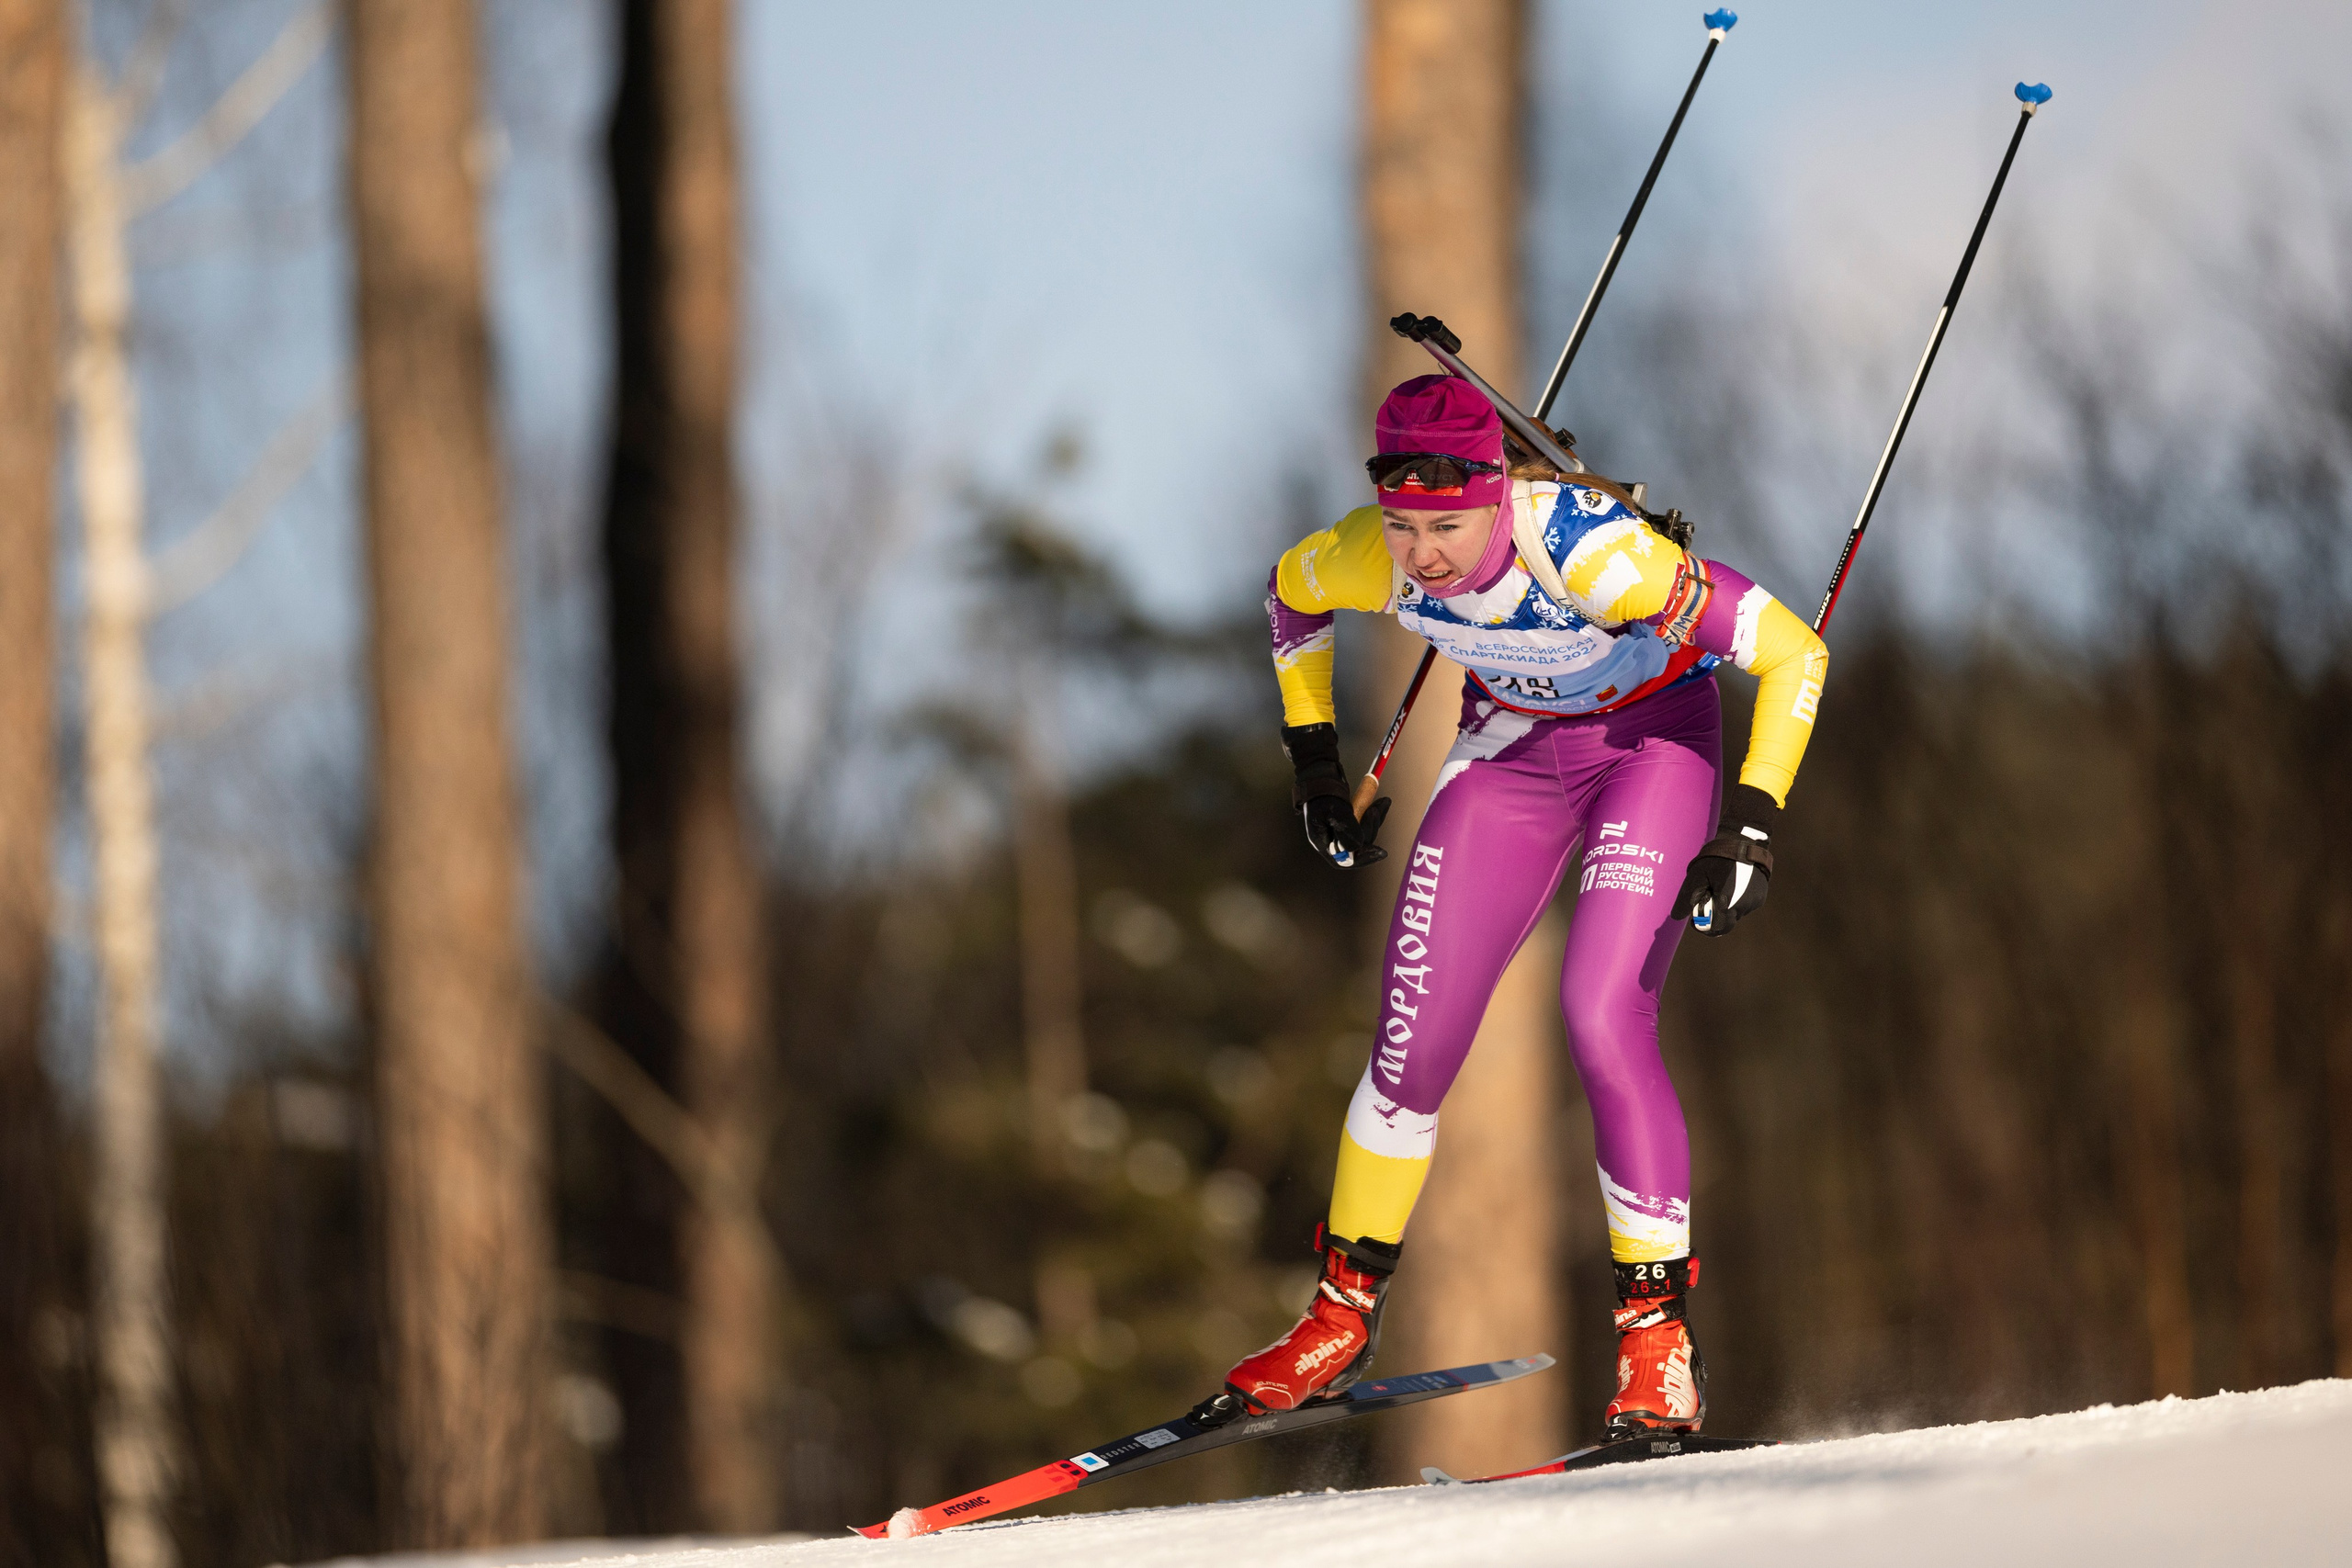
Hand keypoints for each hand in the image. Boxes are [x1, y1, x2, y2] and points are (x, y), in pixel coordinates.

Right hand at [1303, 792, 1391, 869]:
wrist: (1319, 778)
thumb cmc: (1321, 794)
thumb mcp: (1333, 810)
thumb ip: (1345, 827)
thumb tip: (1358, 846)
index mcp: (1323, 842)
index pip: (1344, 860)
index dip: (1362, 858)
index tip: (1379, 852)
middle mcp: (1333, 841)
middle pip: (1358, 846)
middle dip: (1370, 829)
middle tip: (1375, 811)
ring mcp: (1341, 832)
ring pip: (1364, 834)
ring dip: (1375, 819)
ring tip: (1383, 802)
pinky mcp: (1349, 823)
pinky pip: (1365, 824)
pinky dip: (1374, 814)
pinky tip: (1382, 803)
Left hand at [1673, 784, 1778, 935]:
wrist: (1744, 842)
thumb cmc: (1717, 858)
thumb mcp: (1697, 876)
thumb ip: (1687, 898)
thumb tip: (1676, 917)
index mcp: (1727, 903)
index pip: (1716, 928)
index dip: (1704, 927)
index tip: (1696, 920)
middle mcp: (1743, 906)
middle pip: (1726, 924)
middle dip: (1715, 918)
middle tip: (1706, 903)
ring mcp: (1754, 902)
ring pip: (1736, 914)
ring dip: (1726, 908)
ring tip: (1720, 887)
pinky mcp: (1760, 896)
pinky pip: (1745, 905)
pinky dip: (1737, 901)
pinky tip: (1732, 884)